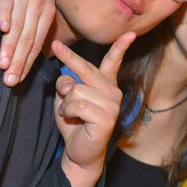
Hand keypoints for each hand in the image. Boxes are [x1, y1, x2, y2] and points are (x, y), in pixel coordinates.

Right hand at [0, 0, 55, 86]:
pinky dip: (4, 14)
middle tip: (10, 82)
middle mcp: (39, 5)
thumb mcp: (39, 1)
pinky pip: (7, 1)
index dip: (28, 63)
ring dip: (10, 46)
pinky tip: (1, 28)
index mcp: (47, 13)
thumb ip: (35, 24)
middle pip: (29, 39)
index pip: (38, 43)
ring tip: (2, 65)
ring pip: (18, 25)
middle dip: (19, 62)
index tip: (19, 81)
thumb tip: (29, 51)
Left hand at [51, 33, 133, 186]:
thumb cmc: (74, 124)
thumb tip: (67, 81)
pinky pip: (77, 105)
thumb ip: (67, 85)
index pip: (113, 62)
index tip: (130, 33)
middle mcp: (112, 92)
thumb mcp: (66, 99)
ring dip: (65, 103)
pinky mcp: (106, 118)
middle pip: (86, 69)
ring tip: (70, 114)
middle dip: (69, 57)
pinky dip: (68, 112)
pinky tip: (75, 121)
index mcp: (105, 85)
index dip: (120, 47)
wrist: (78, 153)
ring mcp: (112, 105)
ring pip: (76, 90)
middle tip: (56, 46)